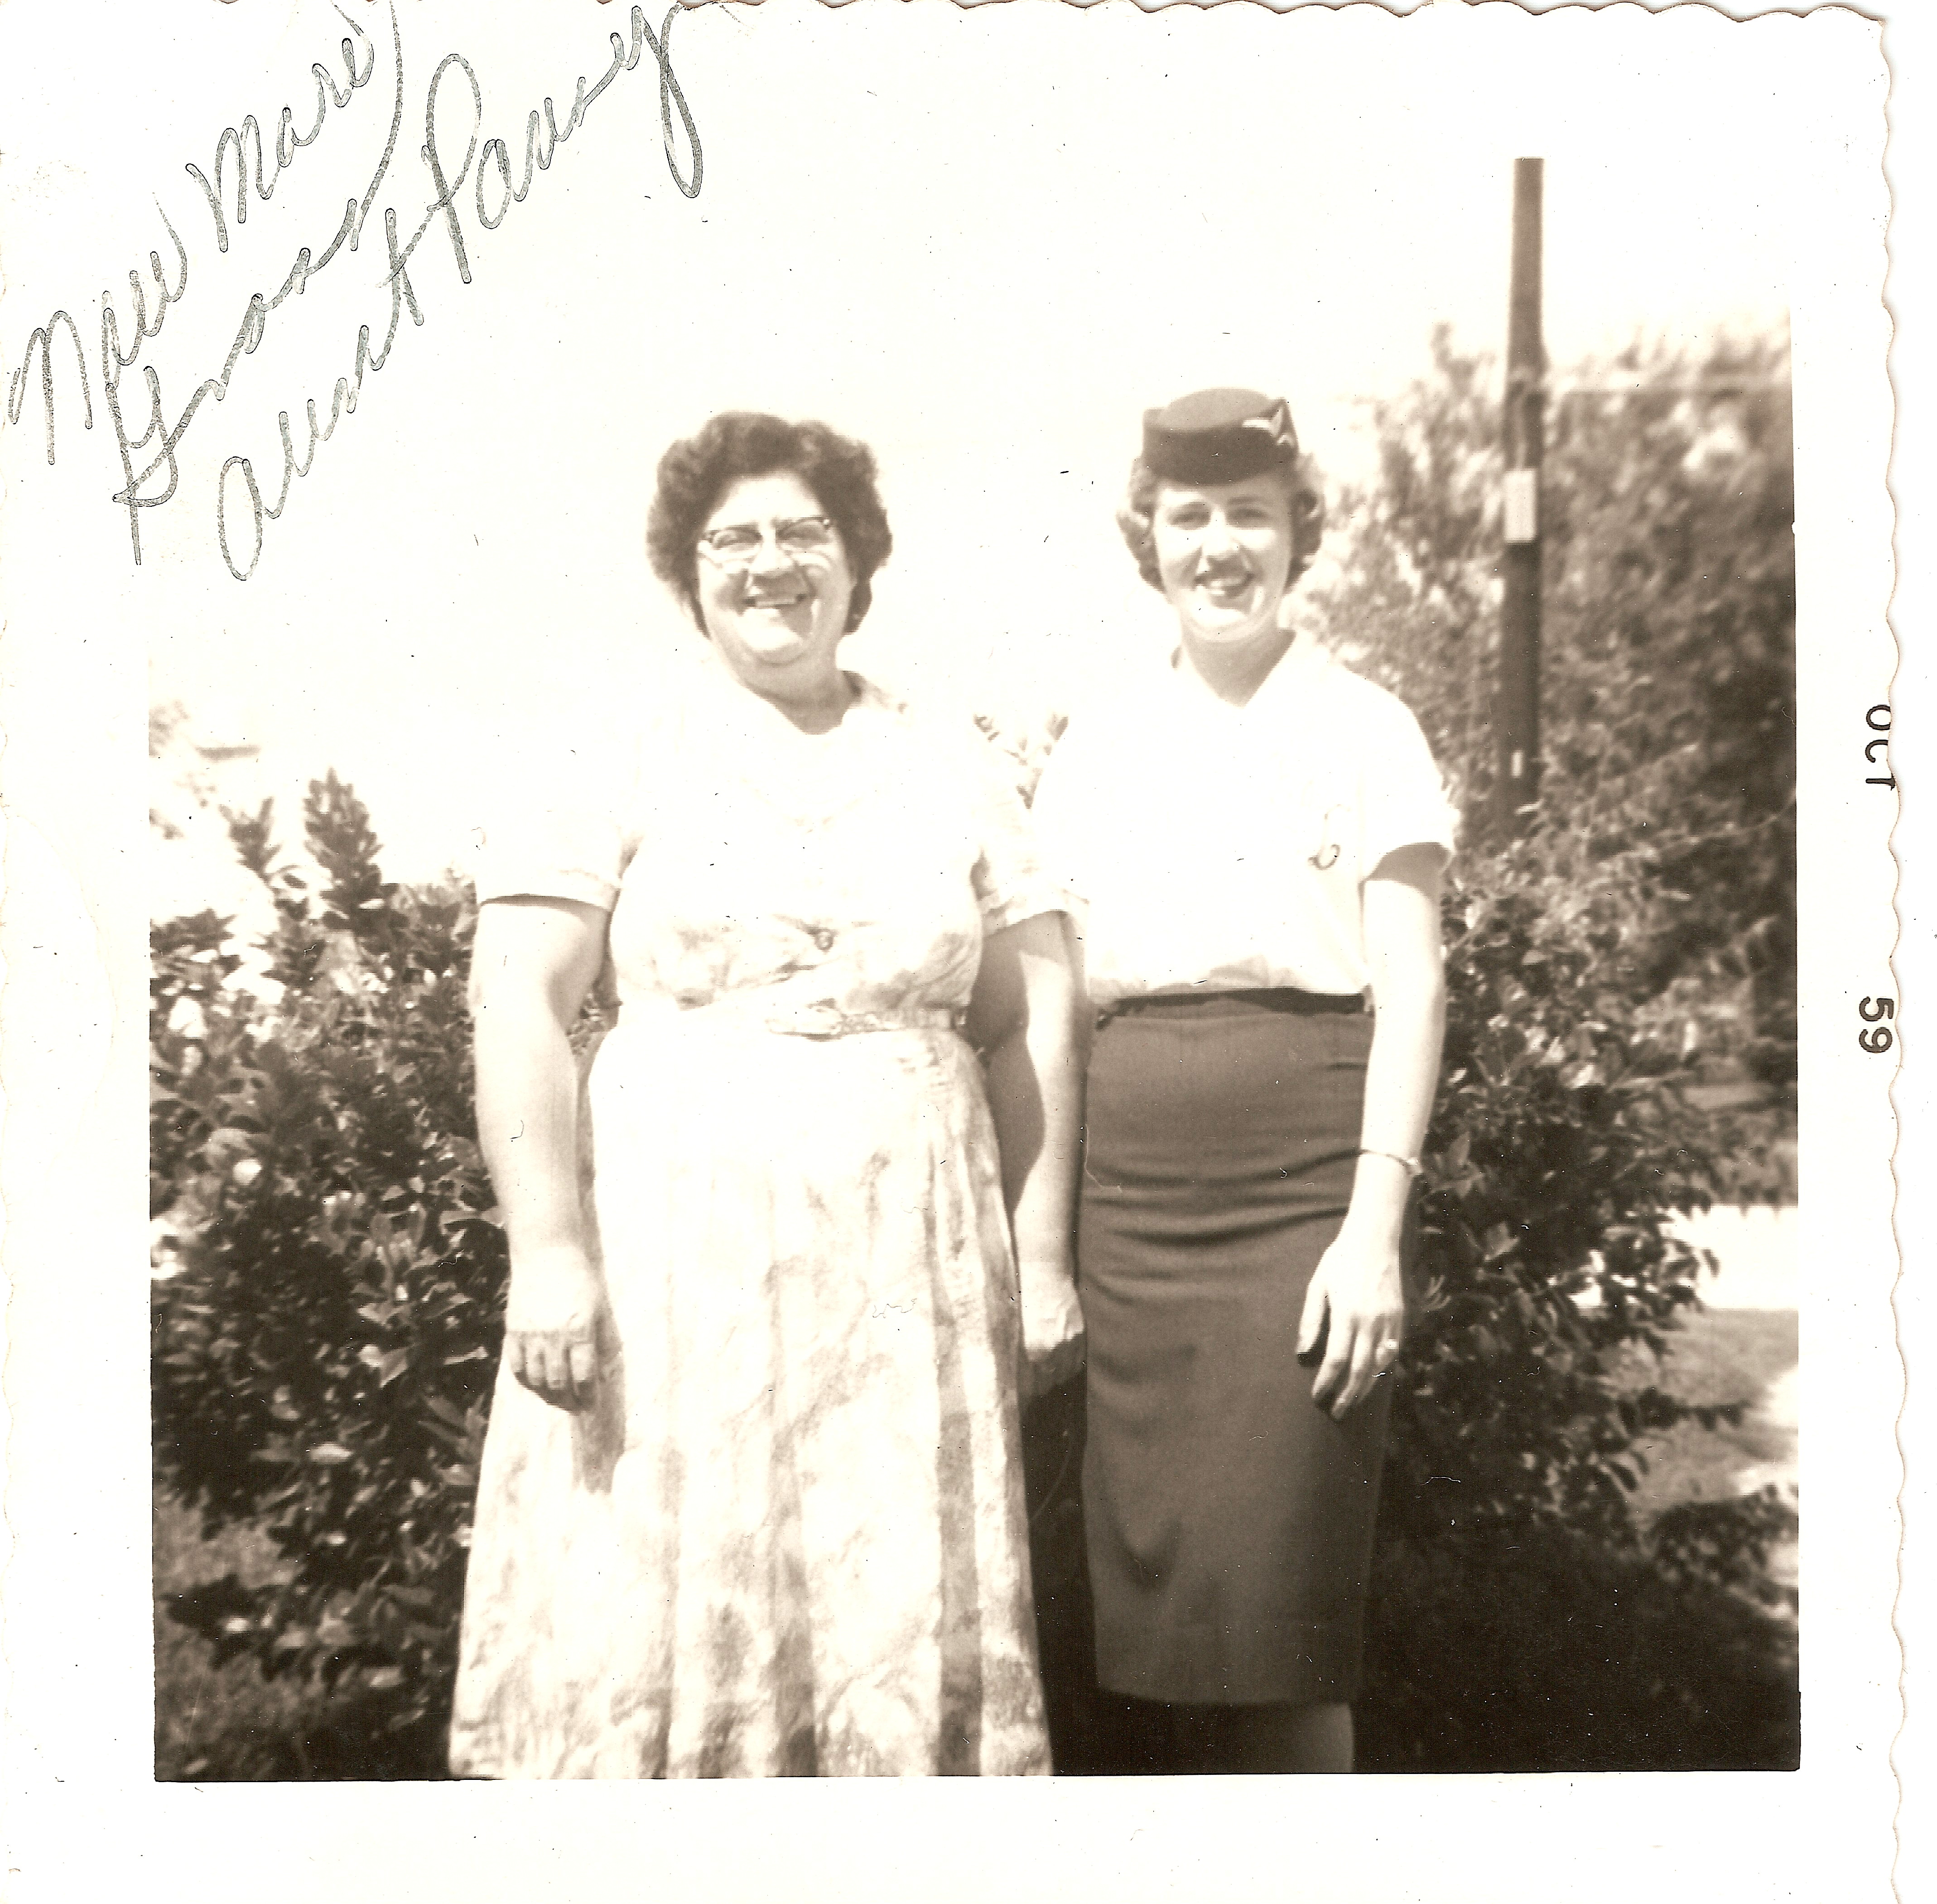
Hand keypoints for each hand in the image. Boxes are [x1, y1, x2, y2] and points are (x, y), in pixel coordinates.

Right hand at [504, 1242, 606, 1411]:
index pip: (584, 1376)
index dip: (589, 1396)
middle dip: (569, 1401)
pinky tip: (537, 1384)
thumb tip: (606, 1372)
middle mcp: (553, 1336)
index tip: (592, 1405)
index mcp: (580, 1330)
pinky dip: (527, 1382)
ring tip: (558, 1399)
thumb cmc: (580, 1280)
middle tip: (575, 1407)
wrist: (547, 1255)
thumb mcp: (602, 1308)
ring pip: (536, 1380)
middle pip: (559, 1383)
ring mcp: (530, 1335)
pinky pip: (517, 1367)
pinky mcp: (513, 1331)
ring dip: (548, 1396)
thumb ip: (605, 1341)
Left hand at [1018, 1261, 1085, 1408]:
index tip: (1021, 1400)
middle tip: (1034, 1386)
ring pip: (1063, 1375)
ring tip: (1048, 1374)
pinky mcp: (1080, 1334)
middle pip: (1047, 1383)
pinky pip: (1077, 1361)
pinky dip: (1069, 1365)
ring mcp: (1068, 1343)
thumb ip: (1015, 1353)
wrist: (1044, 1272)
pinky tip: (1062, 1362)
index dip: (1025, 1395)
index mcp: (1029, 1350)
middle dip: (1039, 1386)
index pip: (1029, 1387)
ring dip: (1055, 1376)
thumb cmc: (1021, 1296)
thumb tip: (1014, 1376)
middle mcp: (1051, 1350)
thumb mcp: (1012, 1327)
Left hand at [1297, 1223, 1404, 1419]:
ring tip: (1353, 1403)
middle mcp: (1371, 1321)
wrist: (1375, 1238)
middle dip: (1347, 1396)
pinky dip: (1383, 1369)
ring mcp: (1390, 1321)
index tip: (1316, 1396)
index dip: (1327, 1382)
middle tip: (1336, 1413)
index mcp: (1347, 1314)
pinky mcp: (1401, 1318)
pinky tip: (1373, 1378)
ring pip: (1380, 1365)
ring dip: (1366, 1388)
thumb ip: (1311, 1320)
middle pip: (1360, 1370)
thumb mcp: (1318, 1285)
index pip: (1337, 1360)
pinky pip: (1394, 1351)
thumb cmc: (1340, 1260)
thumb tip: (1303, 1352)